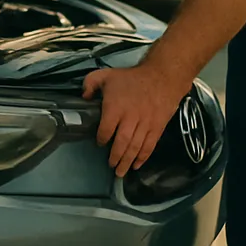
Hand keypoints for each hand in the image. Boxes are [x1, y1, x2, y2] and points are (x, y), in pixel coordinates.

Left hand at [81, 61, 191, 177]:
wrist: (162, 77)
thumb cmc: (132, 78)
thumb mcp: (106, 74)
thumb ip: (90, 84)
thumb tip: (84, 97)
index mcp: (115, 107)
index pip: (106, 129)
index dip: (102, 139)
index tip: (100, 143)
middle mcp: (130, 118)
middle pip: (121, 143)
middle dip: (115, 157)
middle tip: (111, 165)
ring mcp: (145, 124)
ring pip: (135, 147)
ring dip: (127, 161)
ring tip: (121, 171)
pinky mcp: (157, 127)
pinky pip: (149, 146)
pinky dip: (143, 157)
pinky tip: (137, 165)